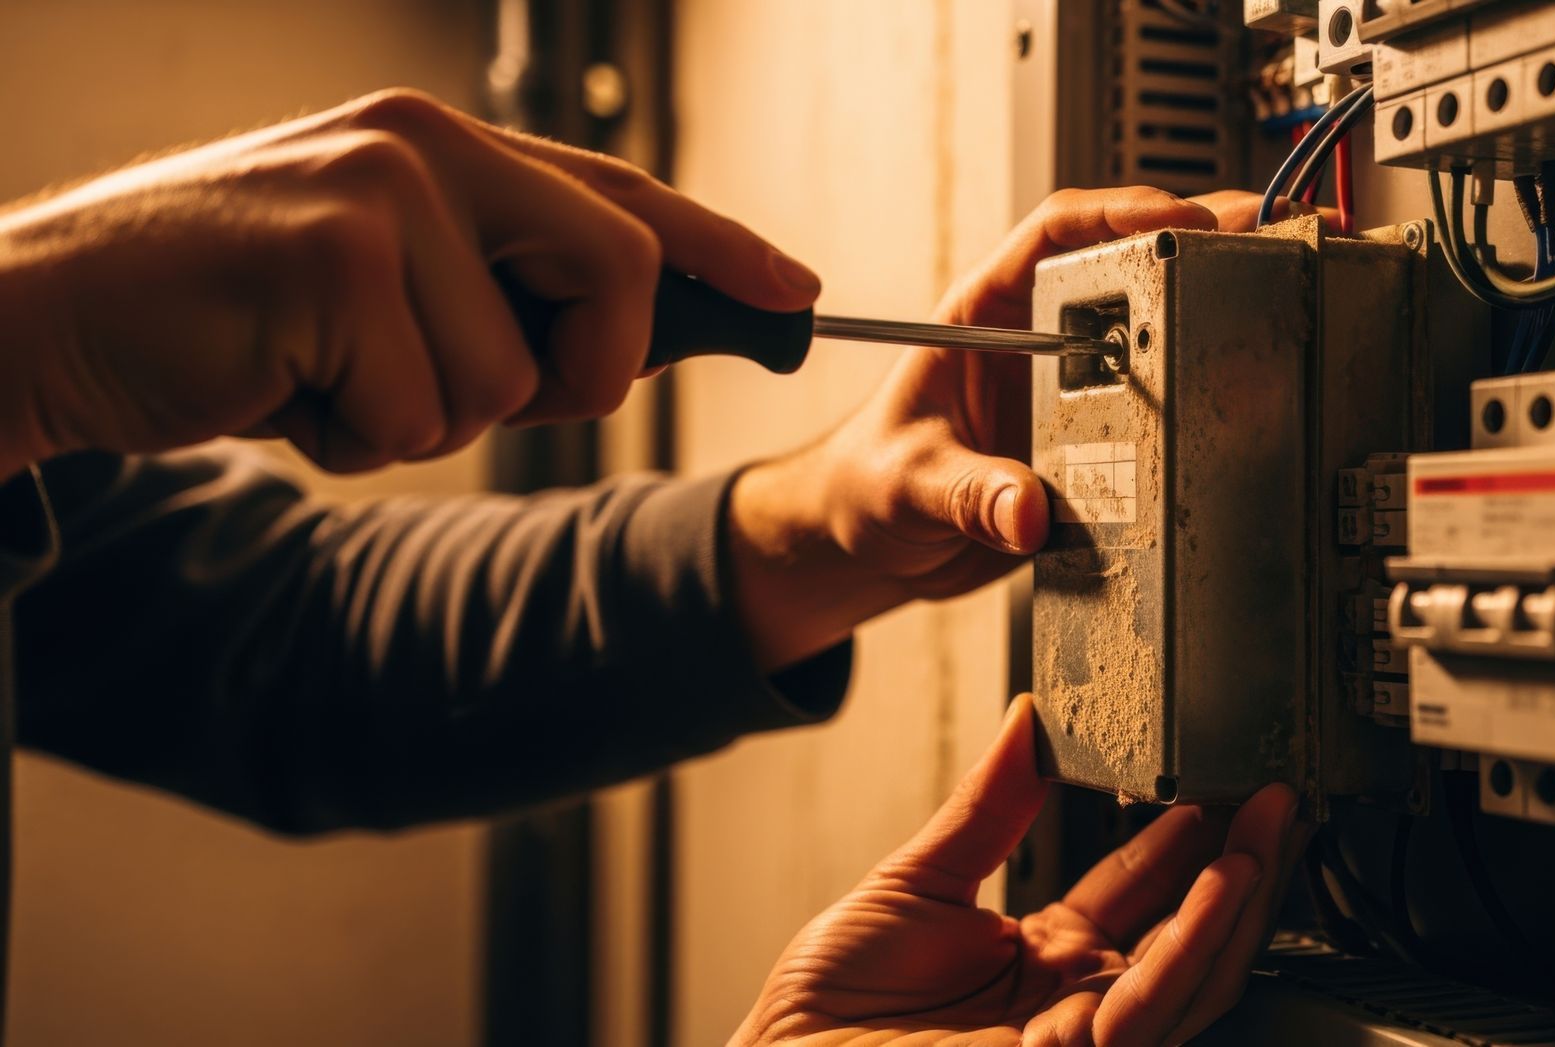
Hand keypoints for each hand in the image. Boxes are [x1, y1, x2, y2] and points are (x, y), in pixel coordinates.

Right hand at [0, 88, 819, 476]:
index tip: (797, 295)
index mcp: (445, 146)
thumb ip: (497, 285)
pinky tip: (280, 385)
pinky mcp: (334, 258)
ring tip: (321, 370)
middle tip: (470, 386)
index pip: (619, 195)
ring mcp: (382, 194)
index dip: (722, 248)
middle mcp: (427, 147)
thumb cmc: (231, 316)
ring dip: (422, 418)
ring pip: (509, 379)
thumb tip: (635, 332)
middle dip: (576, 375)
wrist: (51, 321)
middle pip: (616, 276)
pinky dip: (357, 437)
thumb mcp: (381, 282)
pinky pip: (424, 413)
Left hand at [728, 188, 1264, 668]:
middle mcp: (1036, 341)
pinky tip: (1254, 376)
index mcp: (982, 315)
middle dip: (1200, 239)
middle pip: (1125, 264)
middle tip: (1268, 236)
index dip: (1121, 212)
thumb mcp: (906, 487)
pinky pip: (1161, 403)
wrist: (875, 547)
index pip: (1054, 232)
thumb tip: (1027, 510)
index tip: (1181, 218)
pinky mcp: (1098, 440)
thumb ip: (966, 494)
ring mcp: (1073, 387)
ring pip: (1154, 327)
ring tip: (1284, 288)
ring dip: (1215, 302)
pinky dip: (1208, 388)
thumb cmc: (866, 489)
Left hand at [734, 694, 1305, 1045]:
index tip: (1220, 782)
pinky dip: (1192, 945)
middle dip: (1242, 864)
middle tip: (1278, 794)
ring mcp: (1080, 1042)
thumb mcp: (916, 880)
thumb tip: (1029, 720)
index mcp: (1043, 962)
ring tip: (1271, 827)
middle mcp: (1076, 1007)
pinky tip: (1222, 888)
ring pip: (1190, 973)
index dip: (1187, 839)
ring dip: (1238, 898)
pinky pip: (1149, 1004)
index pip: (1141, 892)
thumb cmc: (825, 1011)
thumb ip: (988, 806)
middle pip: (1187, 935)